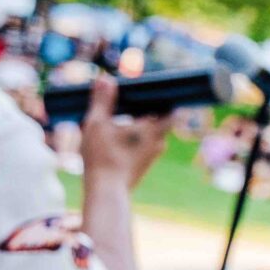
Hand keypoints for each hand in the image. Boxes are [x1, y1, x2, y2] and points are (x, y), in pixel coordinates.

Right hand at [78, 75, 170, 191]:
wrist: (107, 190)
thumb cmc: (102, 155)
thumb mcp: (97, 123)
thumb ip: (102, 101)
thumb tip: (106, 78)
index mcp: (153, 129)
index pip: (172, 108)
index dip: (165, 98)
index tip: (157, 90)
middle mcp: (159, 142)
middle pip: (160, 120)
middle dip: (148, 110)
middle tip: (133, 100)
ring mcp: (153, 155)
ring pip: (151, 134)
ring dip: (141, 125)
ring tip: (124, 116)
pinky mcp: (144, 165)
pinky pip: (144, 145)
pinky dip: (136, 138)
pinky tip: (120, 135)